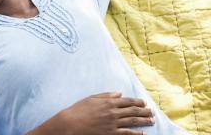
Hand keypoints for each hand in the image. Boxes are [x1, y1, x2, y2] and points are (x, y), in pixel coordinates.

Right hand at [28, 93, 153, 134]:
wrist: (71, 124)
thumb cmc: (79, 110)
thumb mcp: (91, 98)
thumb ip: (107, 95)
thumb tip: (119, 93)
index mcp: (108, 102)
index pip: (127, 101)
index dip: (137, 102)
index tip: (144, 103)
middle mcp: (113, 112)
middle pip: (133, 111)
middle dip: (144, 111)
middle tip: (152, 112)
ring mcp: (113, 124)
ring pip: (133, 121)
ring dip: (144, 121)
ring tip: (151, 121)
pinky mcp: (111, 134)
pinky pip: (127, 134)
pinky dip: (136, 134)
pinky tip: (143, 133)